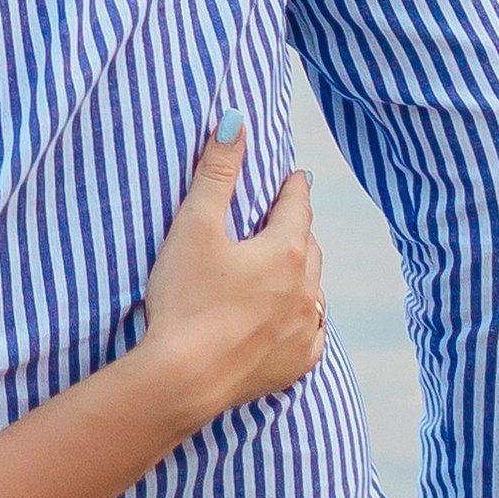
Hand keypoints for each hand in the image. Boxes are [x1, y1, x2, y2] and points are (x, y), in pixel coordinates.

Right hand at [139, 125, 326, 430]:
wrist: (184, 378)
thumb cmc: (185, 298)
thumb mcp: (194, 226)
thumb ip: (216, 170)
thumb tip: (236, 120)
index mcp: (285, 251)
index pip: (298, 206)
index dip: (294, 187)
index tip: (295, 177)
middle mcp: (307, 290)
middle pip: (308, 246)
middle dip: (298, 228)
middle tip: (286, 217)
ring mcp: (305, 331)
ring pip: (315, 290)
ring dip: (303, 273)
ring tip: (289, 266)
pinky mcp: (296, 365)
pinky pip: (313, 334)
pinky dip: (307, 319)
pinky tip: (297, 319)